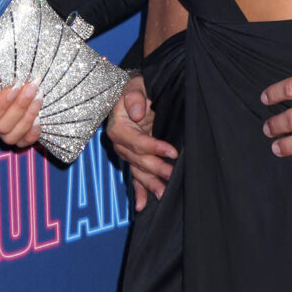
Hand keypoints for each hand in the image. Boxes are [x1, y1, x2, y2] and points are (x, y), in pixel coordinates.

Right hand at [0, 62, 41, 146]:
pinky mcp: (22, 124)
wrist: (2, 58)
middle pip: (3, 129)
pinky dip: (33, 133)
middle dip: (20, 107)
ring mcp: (7, 125)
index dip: (1, 107)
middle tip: (33, 85)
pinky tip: (41, 117)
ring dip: (29, 116)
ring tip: (39, 95)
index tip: (15, 85)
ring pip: (15, 136)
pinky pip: (26, 140)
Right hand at [106, 74, 177, 211]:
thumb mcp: (134, 85)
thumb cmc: (135, 87)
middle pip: (138, 160)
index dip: (154, 148)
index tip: (172, 152)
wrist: (133, 92)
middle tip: (173, 175)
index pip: (136, 143)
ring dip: (150, 184)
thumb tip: (139, 113)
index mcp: (118, 128)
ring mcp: (126, 152)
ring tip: (162, 195)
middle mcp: (120, 143)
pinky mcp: (134, 156)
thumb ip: (134, 96)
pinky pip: (135, 175)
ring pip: (138, 171)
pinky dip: (138, 190)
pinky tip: (141, 206)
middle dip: (156, 169)